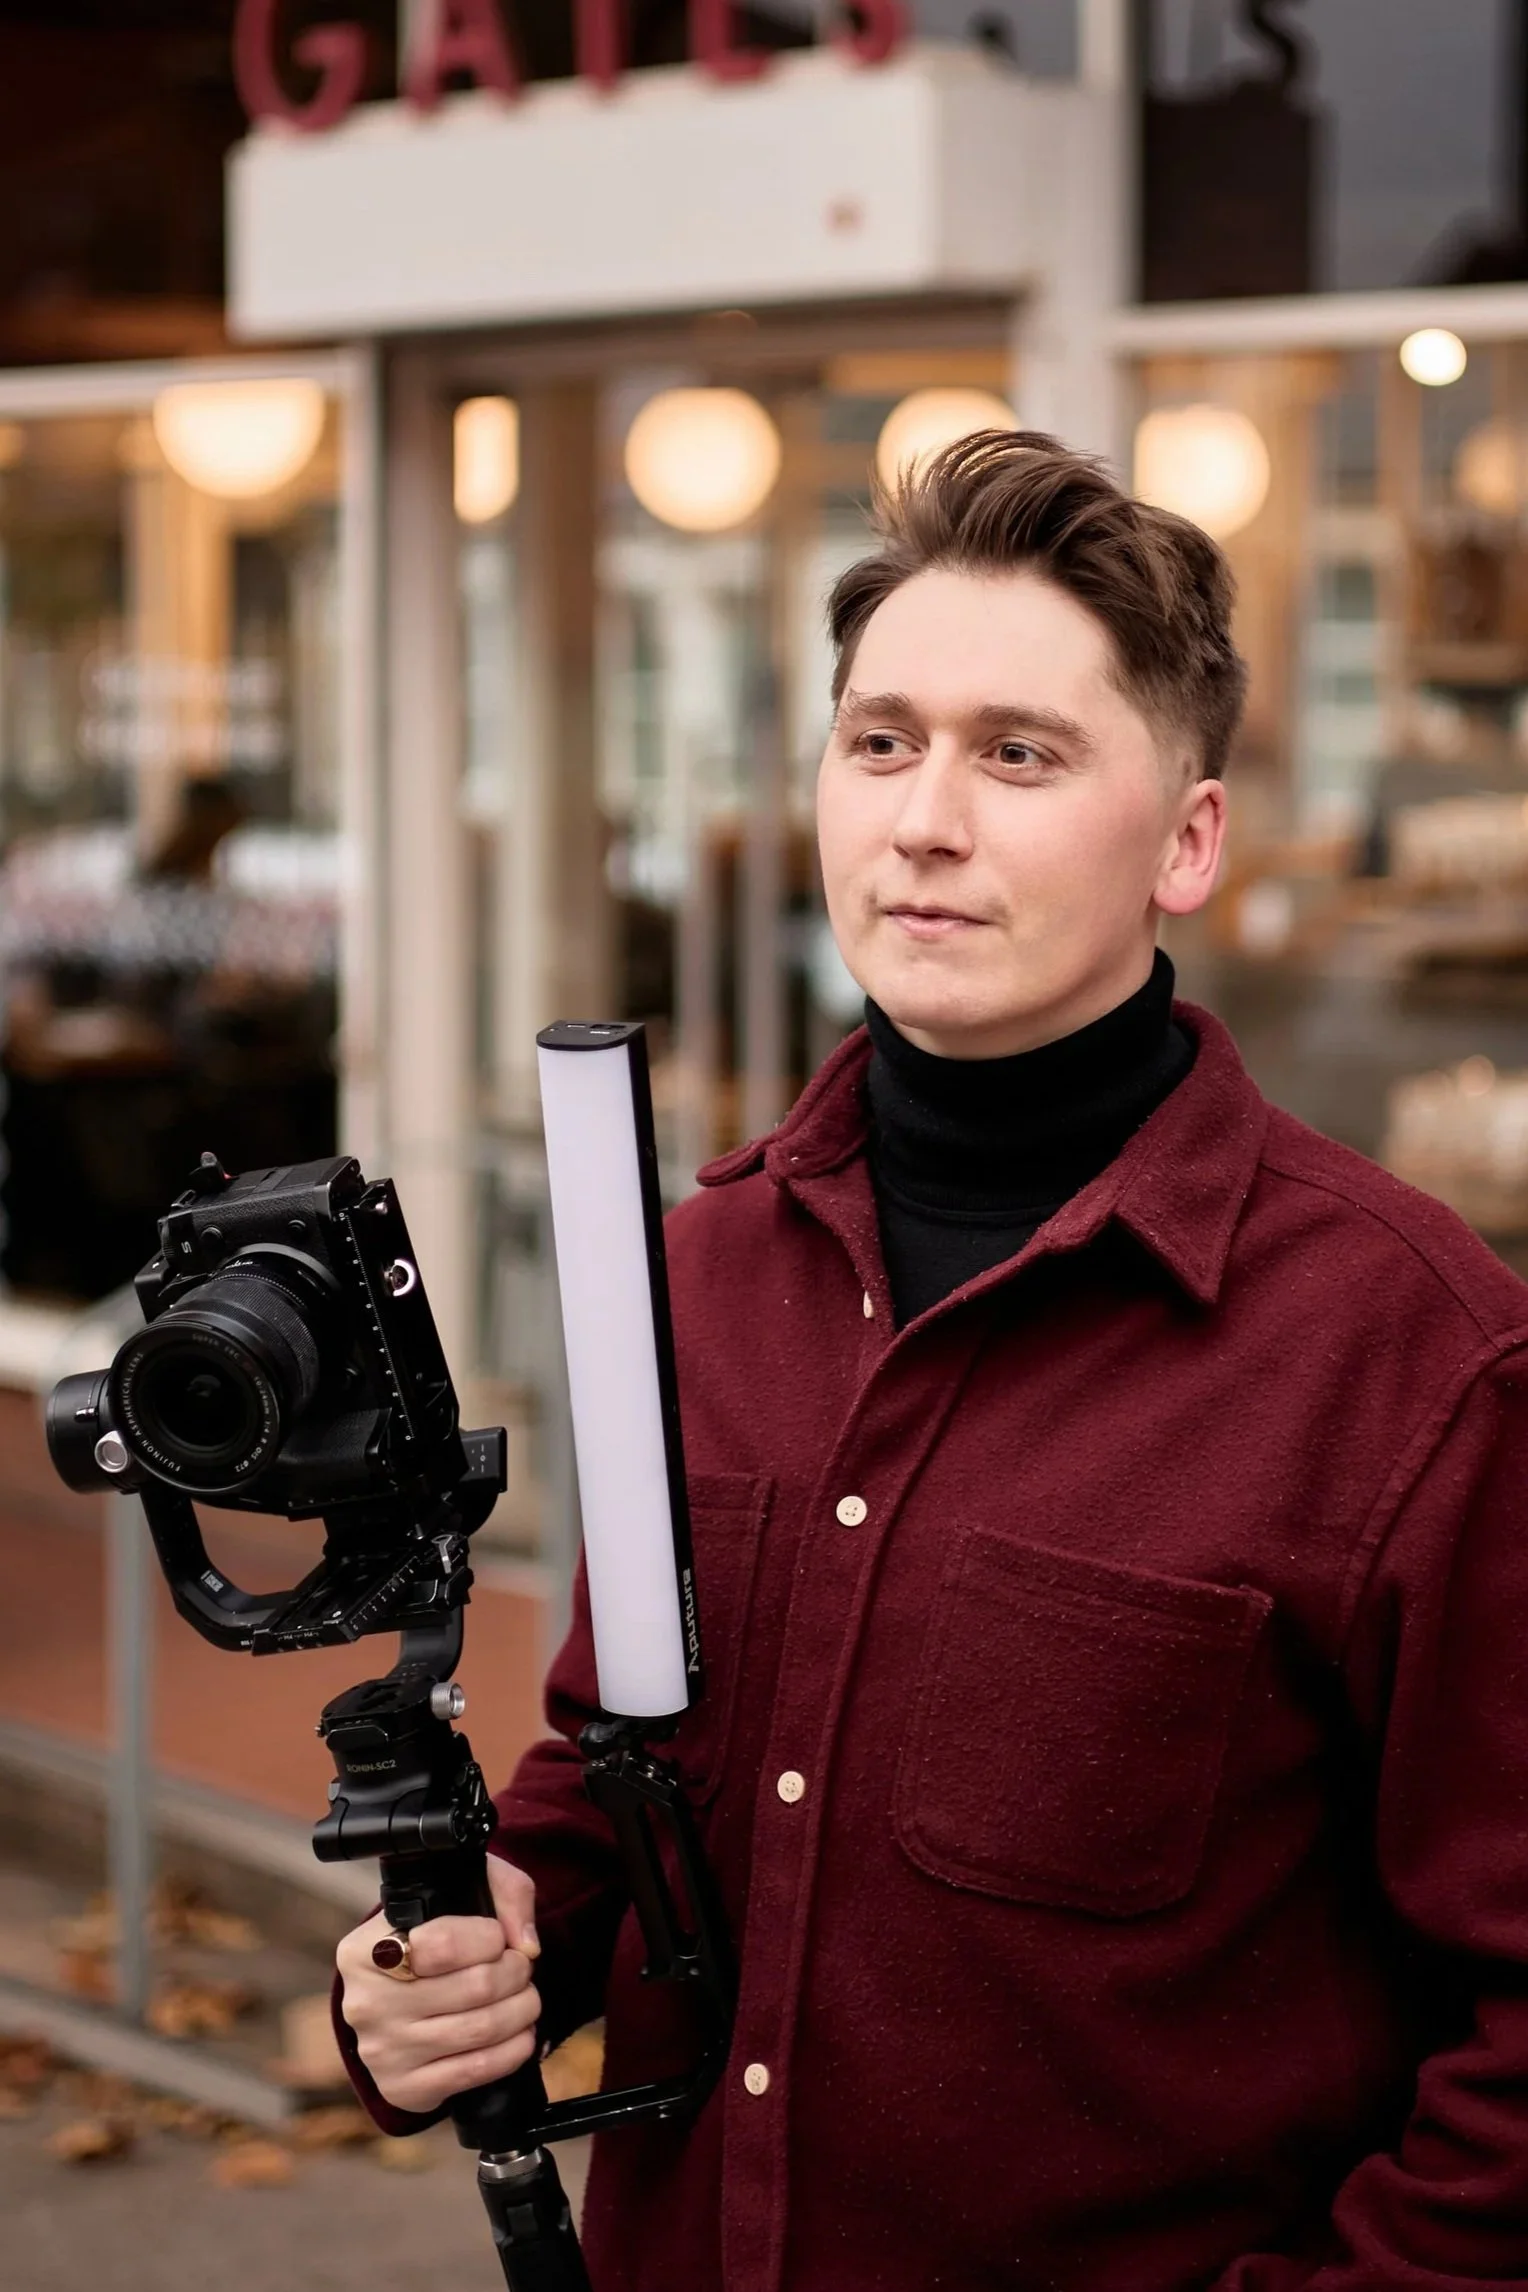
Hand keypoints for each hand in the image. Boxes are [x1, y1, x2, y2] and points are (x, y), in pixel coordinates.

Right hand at [336, 1857, 541, 2115]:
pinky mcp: (401, 2088)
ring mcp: (382, 2051)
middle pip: (474, 1988)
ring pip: (480, 2030)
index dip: (489, 1938)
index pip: (443, 1943)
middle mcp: (366, 2003)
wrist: (393, 1998)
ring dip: (522, 2012)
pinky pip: (474, 2073)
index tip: (500, 1938)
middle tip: (523, 1969)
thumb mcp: (462, 1892)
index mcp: (368, 1950)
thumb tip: (528, 1945)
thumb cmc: (432, 1939)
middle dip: (516, 1975)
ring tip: (527, 1999)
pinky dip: (512, 2052)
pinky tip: (521, 2035)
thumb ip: (505, 1895)